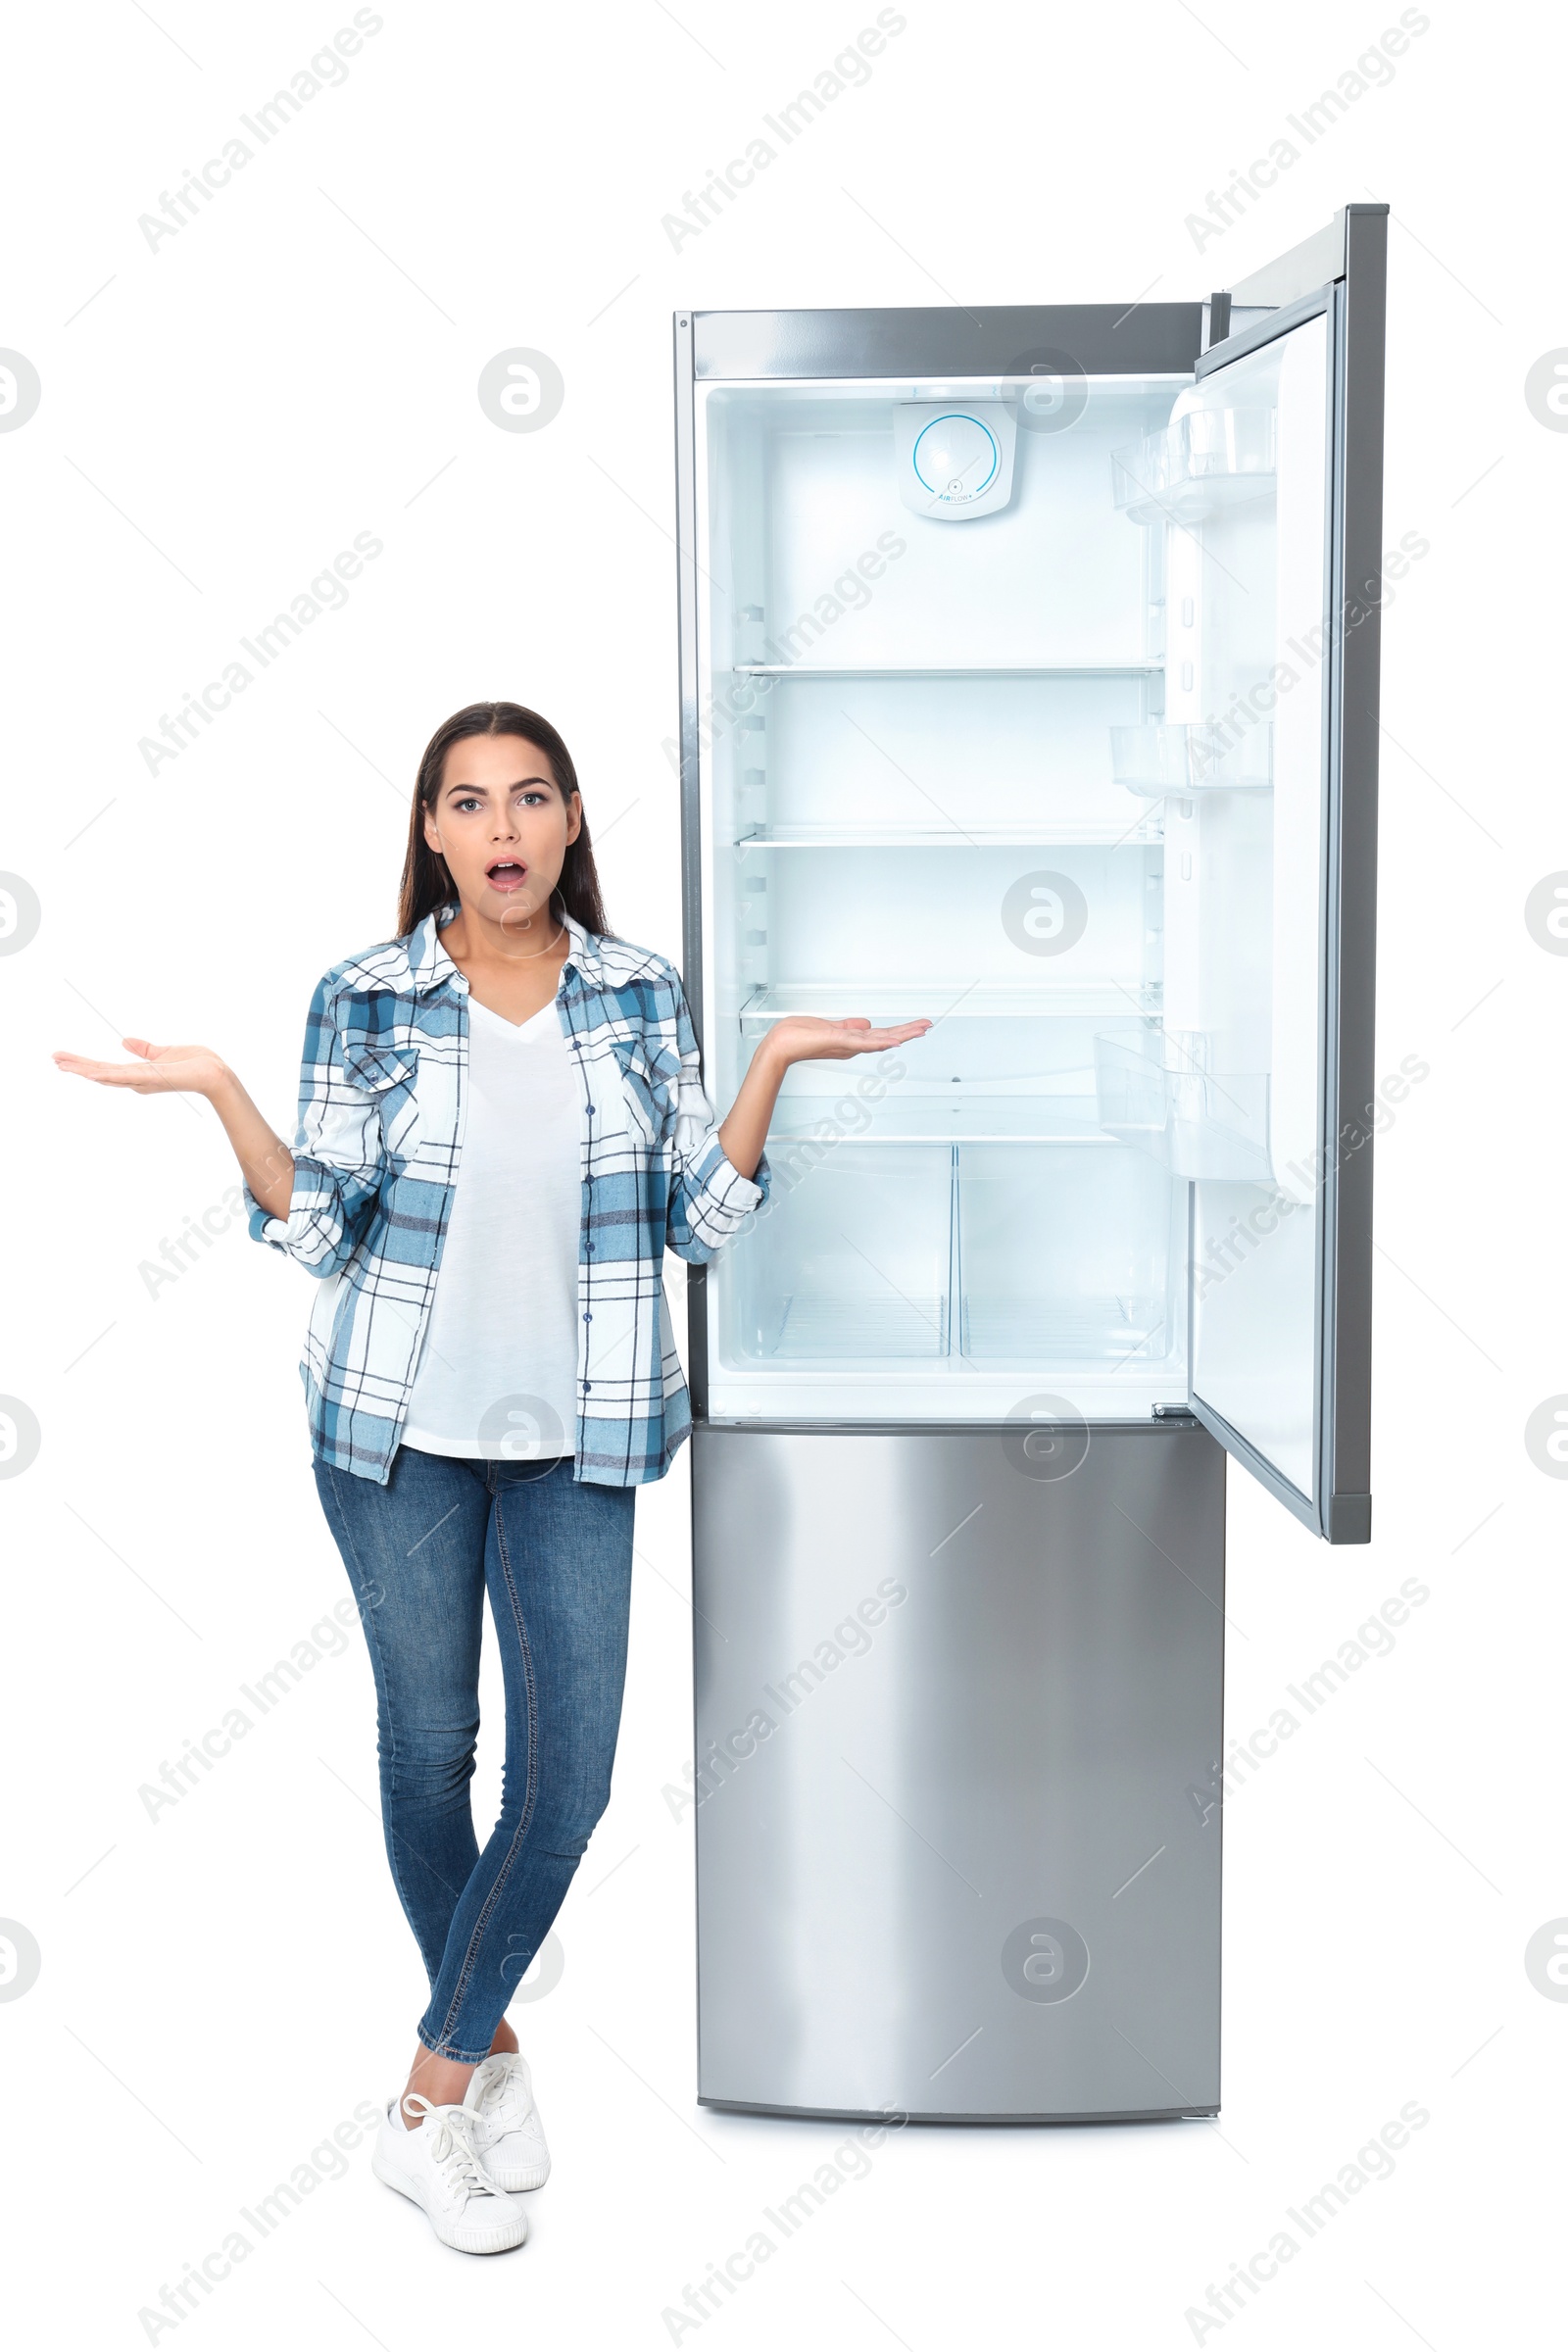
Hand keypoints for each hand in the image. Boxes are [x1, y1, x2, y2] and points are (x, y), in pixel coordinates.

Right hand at [53, 1037, 230, 1097]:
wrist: (216, 1073)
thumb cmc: (196, 1064)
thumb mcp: (165, 1052)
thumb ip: (145, 1049)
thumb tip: (123, 1041)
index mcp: (139, 1073)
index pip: (105, 1067)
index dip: (84, 1063)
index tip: (64, 1058)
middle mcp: (137, 1080)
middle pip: (100, 1072)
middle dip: (77, 1066)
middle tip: (54, 1058)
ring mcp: (143, 1081)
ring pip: (107, 1075)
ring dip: (85, 1070)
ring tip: (63, 1064)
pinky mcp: (153, 1078)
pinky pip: (127, 1077)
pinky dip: (109, 1075)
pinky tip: (92, 1073)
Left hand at [761, 1015, 931, 1069]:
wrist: (780, 1045)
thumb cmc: (797, 1037)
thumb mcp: (829, 1027)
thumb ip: (849, 1027)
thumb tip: (866, 1024)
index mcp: (851, 1041)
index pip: (881, 1035)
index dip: (900, 1031)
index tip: (917, 1026)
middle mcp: (852, 1045)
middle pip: (886, 1037)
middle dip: (908, 1032)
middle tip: (928, 1026)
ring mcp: (846, 1044)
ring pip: (880, 1039)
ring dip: (901, 1035)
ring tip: (919, 1031)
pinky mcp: (838, 1041)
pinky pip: (863, 1041)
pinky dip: (880, 1042)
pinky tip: (894, 1041)